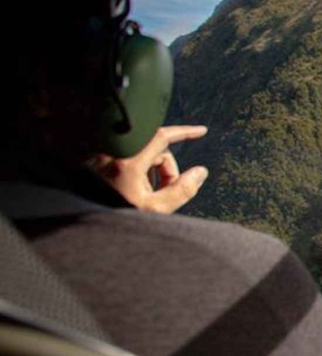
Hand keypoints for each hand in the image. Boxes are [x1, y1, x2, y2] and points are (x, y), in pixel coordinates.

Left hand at [90, 125, 209, 213]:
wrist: (87, 224)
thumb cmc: (117, 217)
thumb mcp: (156, 208)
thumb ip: (182, 190)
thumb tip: (200, 172)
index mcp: (129, 162)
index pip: (162, 136)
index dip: (185, 132)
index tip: (200, 131)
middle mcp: (115, 154)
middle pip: (156, 151)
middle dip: (167, 169)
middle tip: (166, 191)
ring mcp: (106, 158)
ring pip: (144, 155)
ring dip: (153, 172)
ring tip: (148, 194)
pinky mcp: (100, 164)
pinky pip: (129, 159)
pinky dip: (139, 172)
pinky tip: (135, 190)